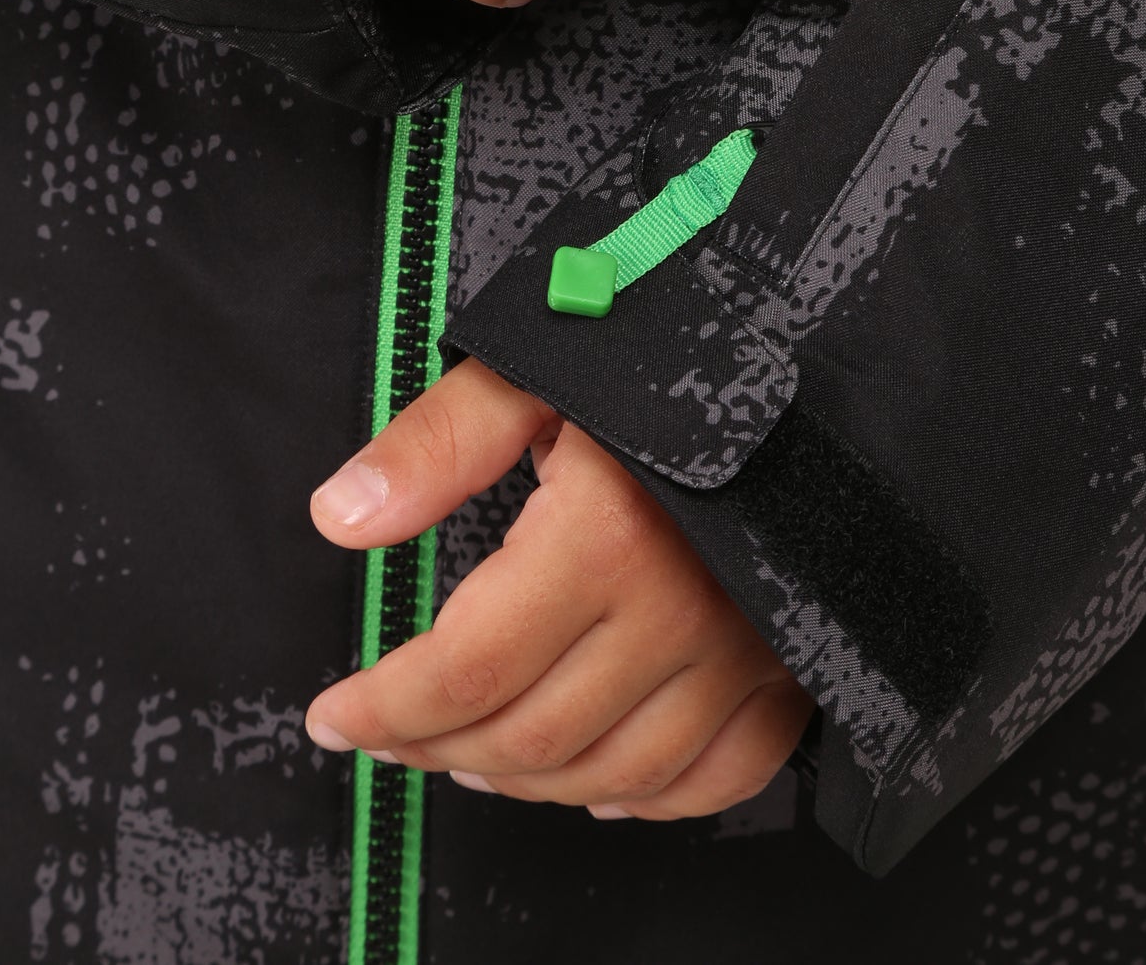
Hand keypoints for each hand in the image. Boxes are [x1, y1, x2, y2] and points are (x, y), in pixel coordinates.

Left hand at [304, 359, 813, 820]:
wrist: (811, 354)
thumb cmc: (667, 348)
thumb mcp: (537, 368)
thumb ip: (437, 443)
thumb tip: (342, 517)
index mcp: (606, 536)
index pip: (467, 668)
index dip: (385, 707)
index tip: (334, 714)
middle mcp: (681, 611)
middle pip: (532, 736)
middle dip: (436, 746)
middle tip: (390, 729)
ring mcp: (747, 650)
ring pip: (614, 773)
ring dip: (526, 780)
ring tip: (469, 751)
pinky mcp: (793, 664)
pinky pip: (718, 776)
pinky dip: (647, 799)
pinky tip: (596, 783)